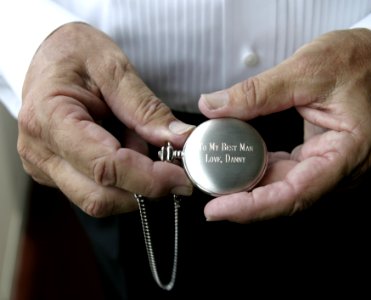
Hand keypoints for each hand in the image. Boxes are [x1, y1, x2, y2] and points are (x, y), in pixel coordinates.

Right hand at [18, 22, 194, 216]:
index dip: (148, 178)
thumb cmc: (74, 53)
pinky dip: (122, 178)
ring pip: (99, 199)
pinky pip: (95, 189)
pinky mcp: (56, 173)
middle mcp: (40, 151)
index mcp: (48, 118)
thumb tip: (179, 139)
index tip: (181, 176)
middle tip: (171, 163)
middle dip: (144, 187)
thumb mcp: (113, 67)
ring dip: (133, 182)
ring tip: (137, 141)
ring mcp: (45, 166)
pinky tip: (124, 147)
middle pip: (100, 196)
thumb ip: (146, 107)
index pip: (104, 166)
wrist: (46, 53)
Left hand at [199, 28, 370, 222]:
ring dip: (252, 188)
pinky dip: (263, 173)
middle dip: (246, 200)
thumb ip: (256, 93)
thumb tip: (213, 107)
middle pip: (290, 198)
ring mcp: (336, 167)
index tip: (219, 209)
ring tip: (218, 181)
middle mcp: (348, 169)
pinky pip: (290, 175)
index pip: (297, 194)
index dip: (255, 207)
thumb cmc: (353, 60)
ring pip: (287, 190)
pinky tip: (239, 167)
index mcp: (352, 151)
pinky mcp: (323, 159)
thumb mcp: (303, 71)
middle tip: (209, 194)